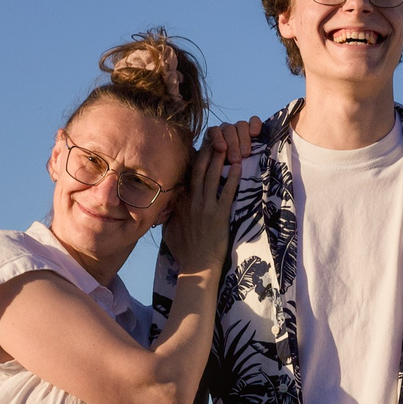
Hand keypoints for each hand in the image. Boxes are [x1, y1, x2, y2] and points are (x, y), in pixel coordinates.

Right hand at [160, 130, 245, 276]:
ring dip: (218, 159)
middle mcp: (191, 203)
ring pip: (210, 177)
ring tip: (225, 143)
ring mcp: (205, 208)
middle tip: (213, 136)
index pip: (184, 176)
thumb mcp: (169, 231)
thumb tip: (165, 206)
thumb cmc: (185, 252)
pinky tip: (237, 166)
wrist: (197, 267)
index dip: (192, 159)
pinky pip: (227, 192)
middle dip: (205, 151)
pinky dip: (232, 178)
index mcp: (179, 205)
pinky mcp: (219, 216)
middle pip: (197, 170)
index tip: (198, 145)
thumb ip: (169, 215)